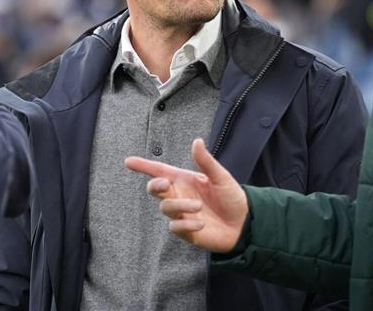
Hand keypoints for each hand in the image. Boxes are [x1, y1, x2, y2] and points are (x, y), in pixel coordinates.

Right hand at [125, 138, 247, 252]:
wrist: (244, 223)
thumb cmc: (231, 197)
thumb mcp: (221, 177)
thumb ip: (206, 161)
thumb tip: (196, 141)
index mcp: (185, 180)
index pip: (160, 171)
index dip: (143, 166)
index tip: (128, 161)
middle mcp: (179, 195)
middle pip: (155, 188)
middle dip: (155, 185)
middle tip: (165, 184)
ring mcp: (181, 213)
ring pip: (165, 207)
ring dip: (180, 205)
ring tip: (199, 207)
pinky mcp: (186, 230)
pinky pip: (175, 226)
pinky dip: (186, 224)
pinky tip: (201, 223)